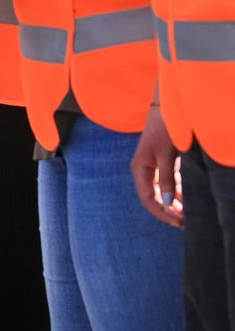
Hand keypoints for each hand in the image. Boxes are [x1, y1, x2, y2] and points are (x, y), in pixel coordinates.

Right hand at [131, 107, 182, 227]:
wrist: (167, 108)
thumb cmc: (164, 130)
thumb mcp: (167, 155)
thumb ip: (168, 179)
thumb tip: (169, 203)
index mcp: (140, 169)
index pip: (148, 198)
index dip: (162, 212)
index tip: (178, 222)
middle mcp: (144, 170)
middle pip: (154, 197)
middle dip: (169, 211)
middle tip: (187, 222)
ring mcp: (152, 167)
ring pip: (163, 192)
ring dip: (174, 203)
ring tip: (189, 214)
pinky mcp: (162, 163)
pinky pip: (168, 183)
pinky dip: (177, 192)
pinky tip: (188, 199)